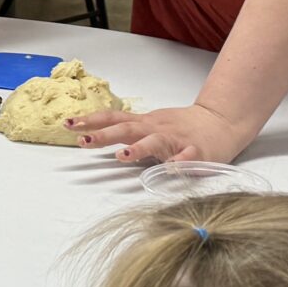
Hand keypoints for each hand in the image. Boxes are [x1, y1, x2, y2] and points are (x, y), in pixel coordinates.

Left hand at [69, 101, 250, 164]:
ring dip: (139, 148)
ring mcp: (176, 140)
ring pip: (155, 142)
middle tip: (83, 140)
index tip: (68, 124)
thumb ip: (125, 130)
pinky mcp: (196, 152)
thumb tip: (90, 133)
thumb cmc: (180, 127)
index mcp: (144, 123)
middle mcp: (156, 129)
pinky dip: (180, 162)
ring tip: (122, 156)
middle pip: (127, 129)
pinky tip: (172, 168)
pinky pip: (187, 157)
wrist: (220, 123)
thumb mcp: (149, 123)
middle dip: (104, 135)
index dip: (91, 121)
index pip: (113, 118)